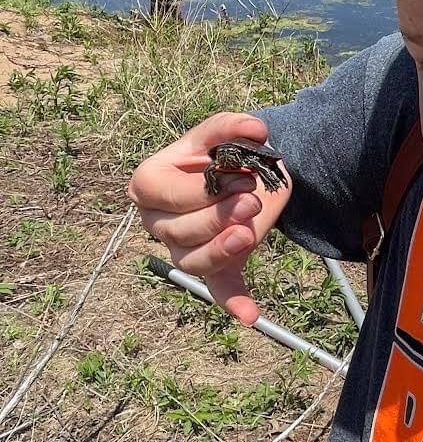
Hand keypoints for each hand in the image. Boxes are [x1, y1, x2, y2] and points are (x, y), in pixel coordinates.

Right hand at [127, 111, 290, 325]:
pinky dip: (235, 302)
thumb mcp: (223, 135)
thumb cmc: (222, 154)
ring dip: (222, 251)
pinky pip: (218, 287)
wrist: (247, 172)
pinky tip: (251, 315)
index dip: (205, 190)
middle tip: (250, 201)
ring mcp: (181, 248)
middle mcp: (157, 220)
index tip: (241, 178)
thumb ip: (232, 126)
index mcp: (149, 183)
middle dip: (217, 217)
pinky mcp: (213, 266)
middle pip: (179, 231)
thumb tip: (254, 128)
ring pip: (194, 262)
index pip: (168, 196)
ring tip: (248, 234)